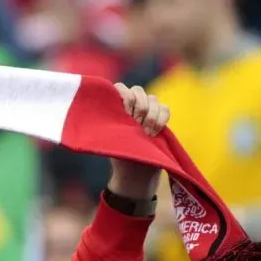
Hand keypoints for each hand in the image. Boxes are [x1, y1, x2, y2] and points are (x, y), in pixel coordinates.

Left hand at [108, 83, 170, 199]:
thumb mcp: (108, 140)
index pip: (119, 88)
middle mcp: (131, 106)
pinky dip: (162, 118)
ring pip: (153, 99)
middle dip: (139, 106)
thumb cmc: (117, 155)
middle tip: (136, 124)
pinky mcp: (160, 118)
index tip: (124, 110)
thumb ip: (107, 124)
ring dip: (151, 115)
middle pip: (138, 90)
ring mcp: (147, 111)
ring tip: (146, 133)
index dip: (123, 95)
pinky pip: (165, 108)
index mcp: (115, 108)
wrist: (134, 172)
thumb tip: (95, 116)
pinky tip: (155, 132)